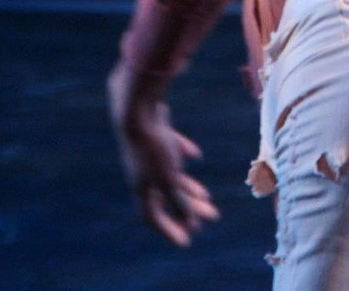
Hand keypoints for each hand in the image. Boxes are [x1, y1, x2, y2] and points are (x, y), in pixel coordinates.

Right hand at [107, 64, 220, 245]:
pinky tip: (195, 156)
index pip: (153, 216)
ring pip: (170, 175)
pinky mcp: (154, 132)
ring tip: (207, 196)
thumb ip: (179, 200)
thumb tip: (190, 222)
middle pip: (168, 197)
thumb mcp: (169, 178)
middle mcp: (141, 172)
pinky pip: (170, 148)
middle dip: (190, 209)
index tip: (187, 241)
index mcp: (141, 187)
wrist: (136, 108)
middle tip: (212, 217)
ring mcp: (147, 152)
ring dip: (189, 187)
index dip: (170, 230)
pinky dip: (183, 153)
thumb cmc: (152, 146)